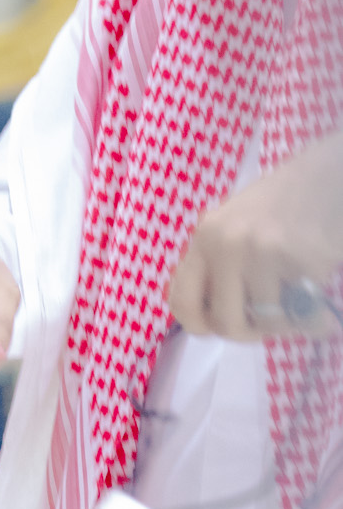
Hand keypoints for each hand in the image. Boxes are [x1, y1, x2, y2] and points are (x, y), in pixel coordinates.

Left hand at [168, 132, 342, 340]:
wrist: (328, 175)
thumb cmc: (283, 205)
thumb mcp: (235, 228)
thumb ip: (221, 269)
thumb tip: (218, 323)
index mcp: (204, 238)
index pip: (180, 300)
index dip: (200, 325)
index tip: (219, 327)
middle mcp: (225, 245)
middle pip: (225, 322)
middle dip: (252, 332)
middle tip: (269, 323)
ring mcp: (261, 251)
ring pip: (269, 319)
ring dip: (290, 321)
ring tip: (301, 301)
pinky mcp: (298, 257)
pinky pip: (303, 309)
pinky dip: (316, 314)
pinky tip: (320, 296)